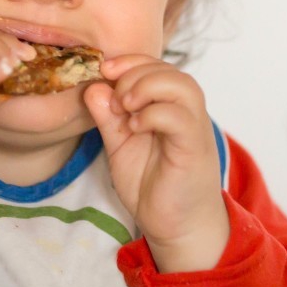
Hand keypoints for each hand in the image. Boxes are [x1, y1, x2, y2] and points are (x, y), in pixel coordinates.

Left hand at [82, 55, 228, 271]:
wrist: (176, 225)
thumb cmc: (152, 185)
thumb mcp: (119, 146)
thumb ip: (108, 118)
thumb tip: (93, 87)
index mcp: (168, 106)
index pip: (154, 66)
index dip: (129, 61)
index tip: (103, 70)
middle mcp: (185, 111)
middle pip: (168, 69)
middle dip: (133, 74)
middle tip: (115, 100)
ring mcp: (193, 128)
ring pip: (181, 85)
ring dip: (146, 87)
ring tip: (126, 107)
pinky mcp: (194, 147)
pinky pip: (180, 116)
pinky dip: (153, 114)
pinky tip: (135, 127)